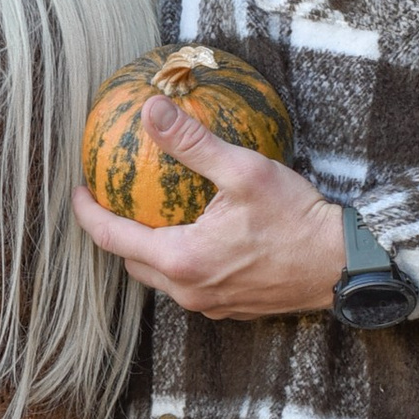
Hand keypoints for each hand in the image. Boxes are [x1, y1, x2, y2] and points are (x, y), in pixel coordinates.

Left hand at [71, 95, 349, 319]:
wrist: (342, 265)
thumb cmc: (296, 218)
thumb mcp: (243, 171)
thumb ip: (192, 143)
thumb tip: (152, 110)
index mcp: (181, 259)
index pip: (112, 238)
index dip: (87, 213)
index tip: (77, 189)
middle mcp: (188, 290)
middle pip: (131, 263)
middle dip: (114, 234)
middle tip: (110, 201)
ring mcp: (209, 305)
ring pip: (160, 278)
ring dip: (147, 251)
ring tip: (147, 217)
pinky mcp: (230, 308)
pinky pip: (189, 285)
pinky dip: (179, 260)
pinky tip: (193, 235)